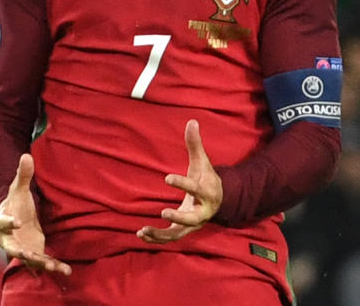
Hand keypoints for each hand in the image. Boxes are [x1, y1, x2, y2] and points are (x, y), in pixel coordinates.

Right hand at [0, 154, 71, 274]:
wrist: (18, 219)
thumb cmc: (16, 203)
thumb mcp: (19, 188)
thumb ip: (23, 174)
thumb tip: (26, 155)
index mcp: (3, 221)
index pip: (3, 222)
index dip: (9, 222)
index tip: (18, 222)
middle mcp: (10, 239)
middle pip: (12, 248)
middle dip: (21, 252)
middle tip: (29, 254)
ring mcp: (22, 248)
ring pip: (29, 259)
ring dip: (40, 262)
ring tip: (52, 266)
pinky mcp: (35, 254)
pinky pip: (44, 262)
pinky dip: (54, 266)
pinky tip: (67, 271)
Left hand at [137, 119, 222, 243]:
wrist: (218, 200)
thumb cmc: (206, 177)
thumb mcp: (202, 161)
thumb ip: (195, 144)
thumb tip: (191, 121)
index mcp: (208, 193)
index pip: (196, 189)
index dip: (182, 183)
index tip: (166, 178)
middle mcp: (202, 212)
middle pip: (192, 219)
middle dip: (179, 218)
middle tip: (163, 213)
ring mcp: (193, 224)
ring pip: (179, 234)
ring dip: (161, 234)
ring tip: (143, 230)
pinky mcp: (184, 230)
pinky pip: (171, 237)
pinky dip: (157, 238)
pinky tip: (140, 234)